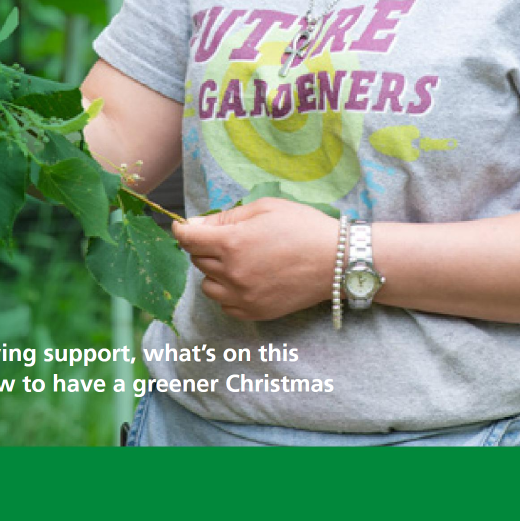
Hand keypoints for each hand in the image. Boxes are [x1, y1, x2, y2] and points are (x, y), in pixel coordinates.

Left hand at [172, 198, 338, 321]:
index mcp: (232, 243)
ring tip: (237, 260)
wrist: (336, 261)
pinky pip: (224, 306)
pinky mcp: (255, 312)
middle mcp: (232, 273)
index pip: (188, 239)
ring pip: (208, 285)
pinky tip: (245, 279)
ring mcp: (243, 296)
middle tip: (226, 238)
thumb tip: (195, 225)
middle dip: (204, 247)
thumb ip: (226, 217)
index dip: (183, 230)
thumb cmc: (303, 227)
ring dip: (214, 272)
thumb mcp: (264, 208)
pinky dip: (227, 293)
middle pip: (197, 260)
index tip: (185, 227)